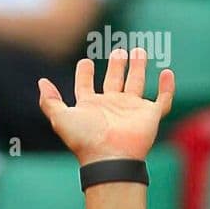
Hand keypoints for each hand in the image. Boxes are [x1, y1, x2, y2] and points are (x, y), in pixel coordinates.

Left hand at [38, 47, 174, 165]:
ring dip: (138, 68)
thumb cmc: (85, 139)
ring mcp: (131, 110)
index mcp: (90, 107)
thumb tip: (41, 82)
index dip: (84, 74)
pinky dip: (168, 87)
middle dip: (116, 66)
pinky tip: (167, 72)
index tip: (85, 62)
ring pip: (136, 84)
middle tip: (118, 51)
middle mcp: (111, 106)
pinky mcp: (150, 115)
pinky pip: (163, 99)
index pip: (86, 86)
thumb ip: (49, 101)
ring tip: (139, 51)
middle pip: (114, 81)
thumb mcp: (60, 118)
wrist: (110, 157)